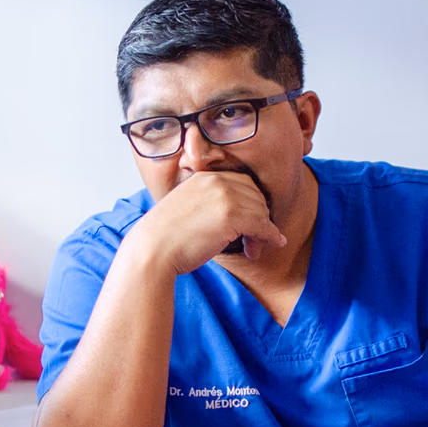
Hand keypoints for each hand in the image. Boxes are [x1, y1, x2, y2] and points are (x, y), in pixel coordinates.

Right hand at [128, 171, 287, 274]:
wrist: (152, 250)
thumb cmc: (165, 237)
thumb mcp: (186, 207)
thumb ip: (208, 203)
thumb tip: (231, 219)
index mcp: (205, 176)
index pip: (244, 183)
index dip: (252, 203)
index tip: (252, 221)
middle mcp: (217, 182)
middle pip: (256, 196)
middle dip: (260, 217)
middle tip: (254, 240)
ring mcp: (224, 197)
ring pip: (261, 211)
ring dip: (264, 231)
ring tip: (254, 248)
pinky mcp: (231, 217)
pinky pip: (263, 225)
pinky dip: (272, 236)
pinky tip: (275, 243)